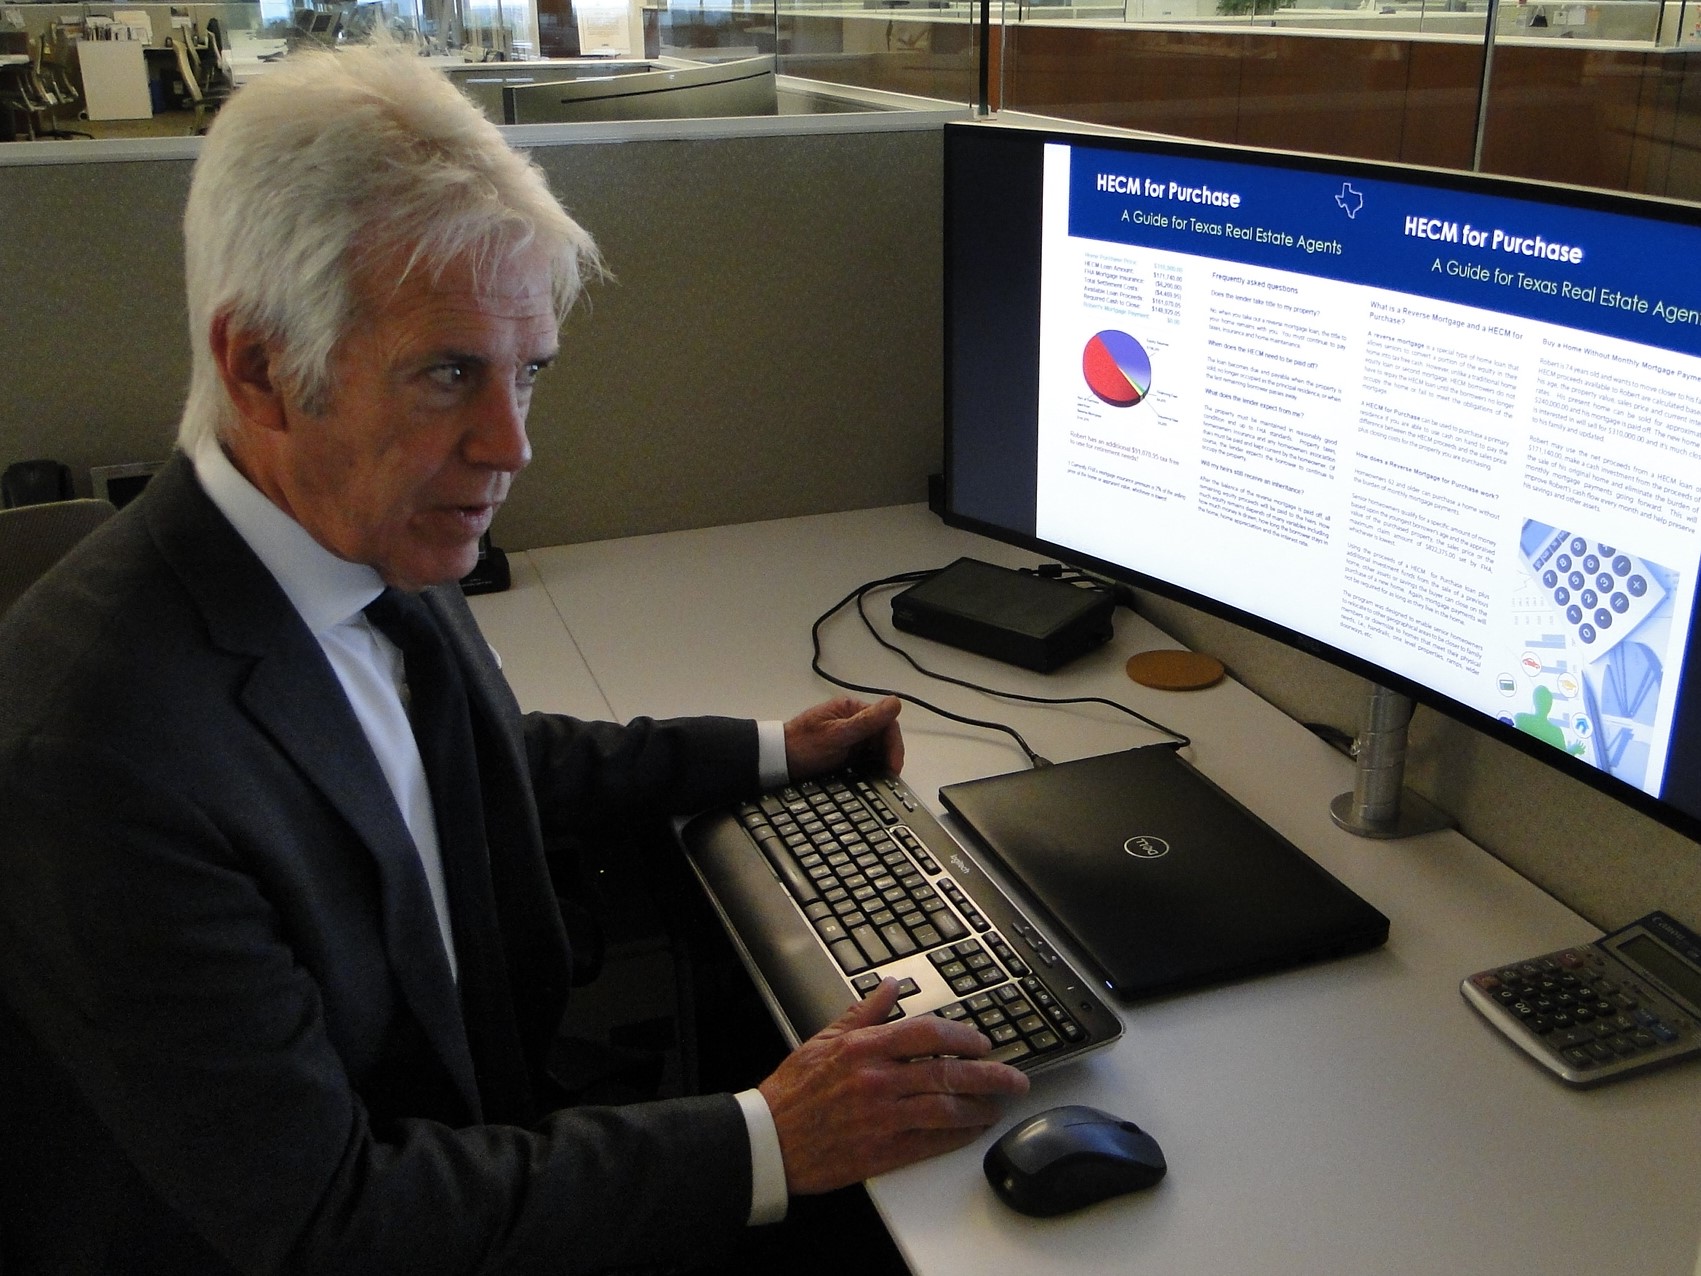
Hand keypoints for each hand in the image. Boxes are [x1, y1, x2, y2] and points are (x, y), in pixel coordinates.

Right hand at [757, 979, 1029, 1194]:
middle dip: (990, 1075)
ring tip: (998, 1106)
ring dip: (980, 1108)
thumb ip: (864, 1013)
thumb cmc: (794, 1090)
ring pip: (946, 1109)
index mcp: (864, 1048)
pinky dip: (958, 1136)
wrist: (769, 1140)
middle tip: (1014, 1078)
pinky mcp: (882, 1151)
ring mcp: (882, 1118)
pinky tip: (972, 1131)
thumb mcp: (824, 1039)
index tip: (982, 1043)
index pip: (927, 1034)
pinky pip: (931, 1142)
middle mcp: (877, 1080)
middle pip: (947, 1073)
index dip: (963, 1037)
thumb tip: (890, 986)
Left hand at [784, 696, 902, 778]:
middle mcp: (852, 719)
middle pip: (882, 736)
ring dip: (881, 762)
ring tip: (882, 779)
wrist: (776, 761)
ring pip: (876, 748)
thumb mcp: (837, 735)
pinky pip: (865, 758)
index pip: (885, 722)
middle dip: (888, 755)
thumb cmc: (802, 746)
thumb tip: (895, 702)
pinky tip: (871, 778)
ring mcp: (849, 735)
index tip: (894, 766)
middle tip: (889, 777)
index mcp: (851, 708)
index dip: (894, 744)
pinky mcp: (844, 750)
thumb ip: (867, 721)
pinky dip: (870, 767)